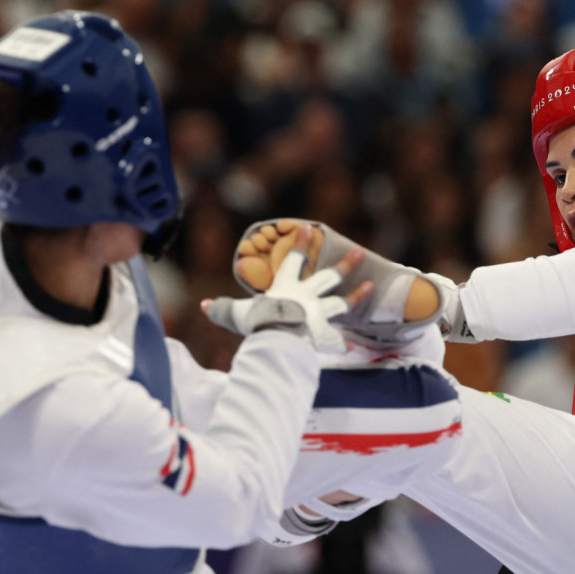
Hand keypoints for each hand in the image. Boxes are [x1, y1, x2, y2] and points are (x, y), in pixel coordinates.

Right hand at [203, 225, 372, 351]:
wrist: (276, 338)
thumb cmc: (255, 322)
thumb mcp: (233, 314)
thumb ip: (220, 309)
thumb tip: (204, 306)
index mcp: (286, 288)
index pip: (295, 260)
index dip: (301, 242)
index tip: (309, 227)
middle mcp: (307, 298)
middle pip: (329, 277)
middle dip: (344, 263)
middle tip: (357, 250)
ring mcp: (318, 316)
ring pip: (341, 302)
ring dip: (356, 295)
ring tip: (370, 285)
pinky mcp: (323, 335)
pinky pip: (335, 339)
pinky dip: (340, 343)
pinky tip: (348, 346)